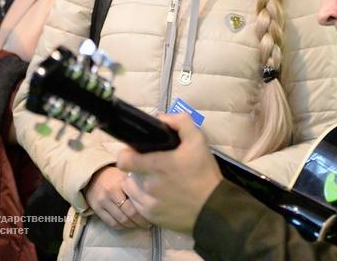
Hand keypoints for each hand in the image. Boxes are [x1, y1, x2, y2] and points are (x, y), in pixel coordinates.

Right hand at [84, 166, 149, 228]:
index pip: (135, 201)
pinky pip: (111, 223)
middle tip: (148, 224)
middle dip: (140, 221)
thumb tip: (153, 199)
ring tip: (140, 225)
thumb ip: (136, 186)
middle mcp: (111, 192)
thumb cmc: (115, 176)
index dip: (145, 211)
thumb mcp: (126, 176)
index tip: (152, 215)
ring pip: (121, 220)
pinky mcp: (97, 209)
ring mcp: (103, 201)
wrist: (94, 176)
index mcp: (121, 182)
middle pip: (129, 213)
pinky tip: (128, 225)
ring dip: (132, 225)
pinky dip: (122, 227)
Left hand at [117, 113, 222, 233]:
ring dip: (139, 183)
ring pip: (132, 188)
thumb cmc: (204, 173)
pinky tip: (160, 195)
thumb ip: (180, 122)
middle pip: (129, 173)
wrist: (213, 208)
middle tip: (154, 166)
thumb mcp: (198, 140)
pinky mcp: (150, 217)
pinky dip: (144, 198)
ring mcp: (148, 204)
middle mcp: (149, 186)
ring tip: (155, 181)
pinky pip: (138, 204)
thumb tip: (161, 118)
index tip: (135, 152)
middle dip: (138, 167)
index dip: (126, 154)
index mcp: (157, 166)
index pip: (124, 160)